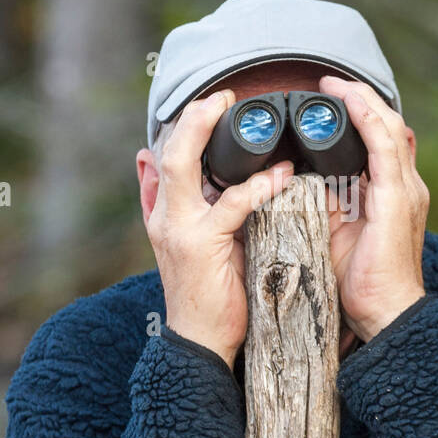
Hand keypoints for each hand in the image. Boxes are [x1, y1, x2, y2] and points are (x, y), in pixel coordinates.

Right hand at [144, 90, 293, 368]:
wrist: (201, 343)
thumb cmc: (208, 295)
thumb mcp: (190, 246)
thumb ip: (182, 207)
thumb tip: (158, 167)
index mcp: (164, 214)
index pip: (164, 157)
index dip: (183, 126)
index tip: (209, 102)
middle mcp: (165, 216)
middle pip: (167, 151)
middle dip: (190, 117)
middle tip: (222, 94)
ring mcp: (178, 230)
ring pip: (181, 165)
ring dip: (204, 132)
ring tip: (232, 109)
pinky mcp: (200, 246)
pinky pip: (229, 206)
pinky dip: (255, 186)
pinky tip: (279, 174)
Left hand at [319, 75, 428, 343]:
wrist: (385, 313)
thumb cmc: (363, 283)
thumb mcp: (340, 233)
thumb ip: (331, 205)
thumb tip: (305, 185)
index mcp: (394, 195)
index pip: (381, 143)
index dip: (362, 117)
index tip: (333, 100)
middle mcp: (406, 187)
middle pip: (389, 127)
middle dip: (361, 100)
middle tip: (330, 84)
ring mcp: (406, 190)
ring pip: (389, 127)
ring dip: (362, 101)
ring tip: (335, 84)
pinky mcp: (397, 197)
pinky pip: (384, 145)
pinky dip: (366, 118)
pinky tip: (350, 101)